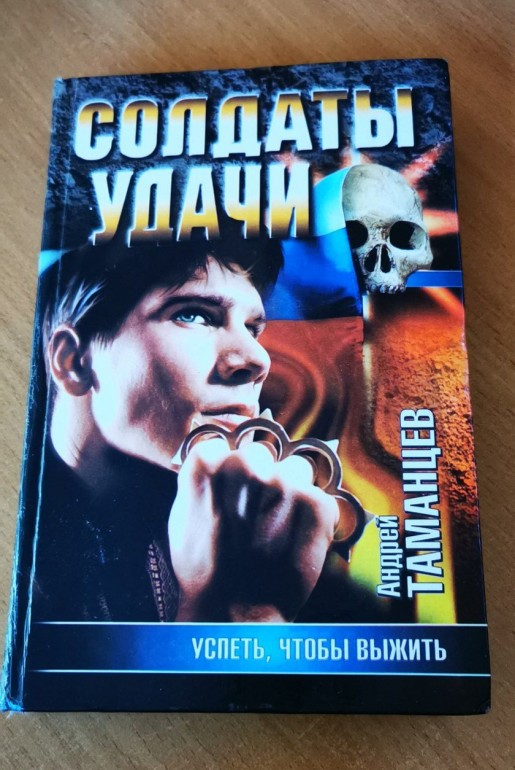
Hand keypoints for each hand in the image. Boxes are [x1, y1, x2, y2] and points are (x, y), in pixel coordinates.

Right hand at [168, 438, 337, 621]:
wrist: (236, 612)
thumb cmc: (205, 570)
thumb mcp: (181, 518)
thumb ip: (200, 482)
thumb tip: (217, 460)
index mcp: (207, 464)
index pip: (226, 447)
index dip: (231, 469)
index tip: (233, 490)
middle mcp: (246, 466)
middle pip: (263, 453)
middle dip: (263, 477)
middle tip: (258, 512)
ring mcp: (284, 483)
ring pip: (296, 468)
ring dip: (291, 490)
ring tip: (280, 526)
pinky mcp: (316, 504)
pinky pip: (319, 496)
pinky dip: (313, 515)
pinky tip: (296, 538)